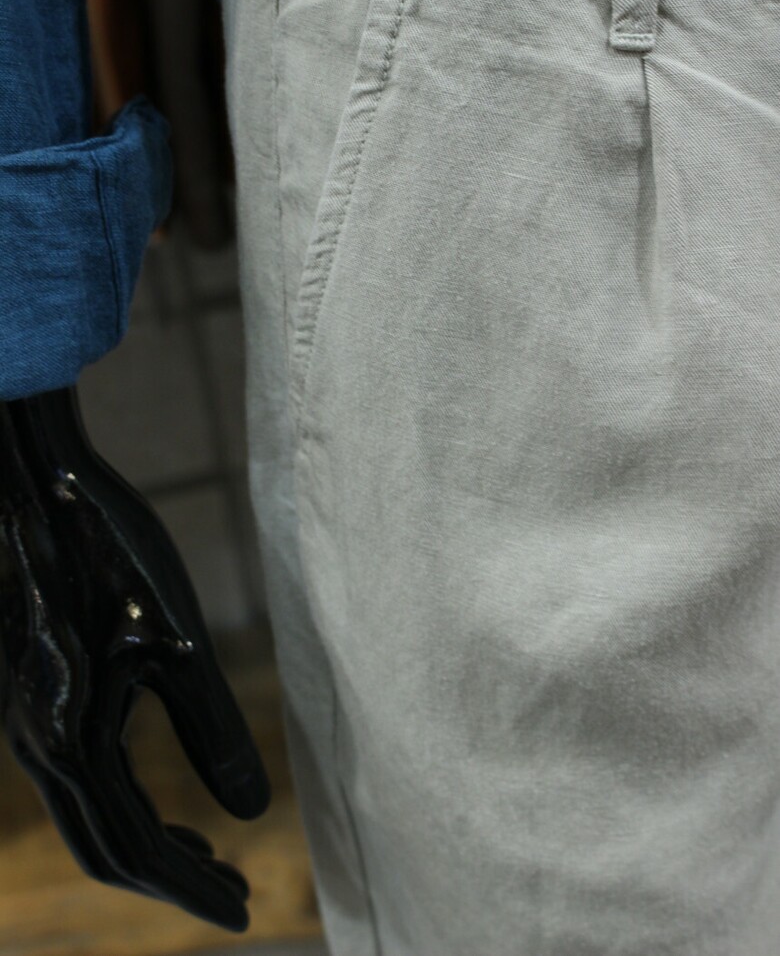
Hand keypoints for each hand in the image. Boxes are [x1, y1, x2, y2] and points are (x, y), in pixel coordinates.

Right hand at [0, 387, 270, 931]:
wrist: (36, 487)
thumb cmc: (113, 552)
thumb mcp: (179, 641)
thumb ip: (213, 730)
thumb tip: (253, 816)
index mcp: (72, 740)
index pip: (135, 850)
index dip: (190, 890)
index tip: (244, 913)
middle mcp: (40, 745)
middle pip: (106, 849)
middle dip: (172, 880)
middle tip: (235, 896)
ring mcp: (31, 722)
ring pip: (89, 816)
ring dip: (149, 845)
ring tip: (209, 858)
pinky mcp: (37, 695)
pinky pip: (79, 779)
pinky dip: (125, 804)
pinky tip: (164, 790)